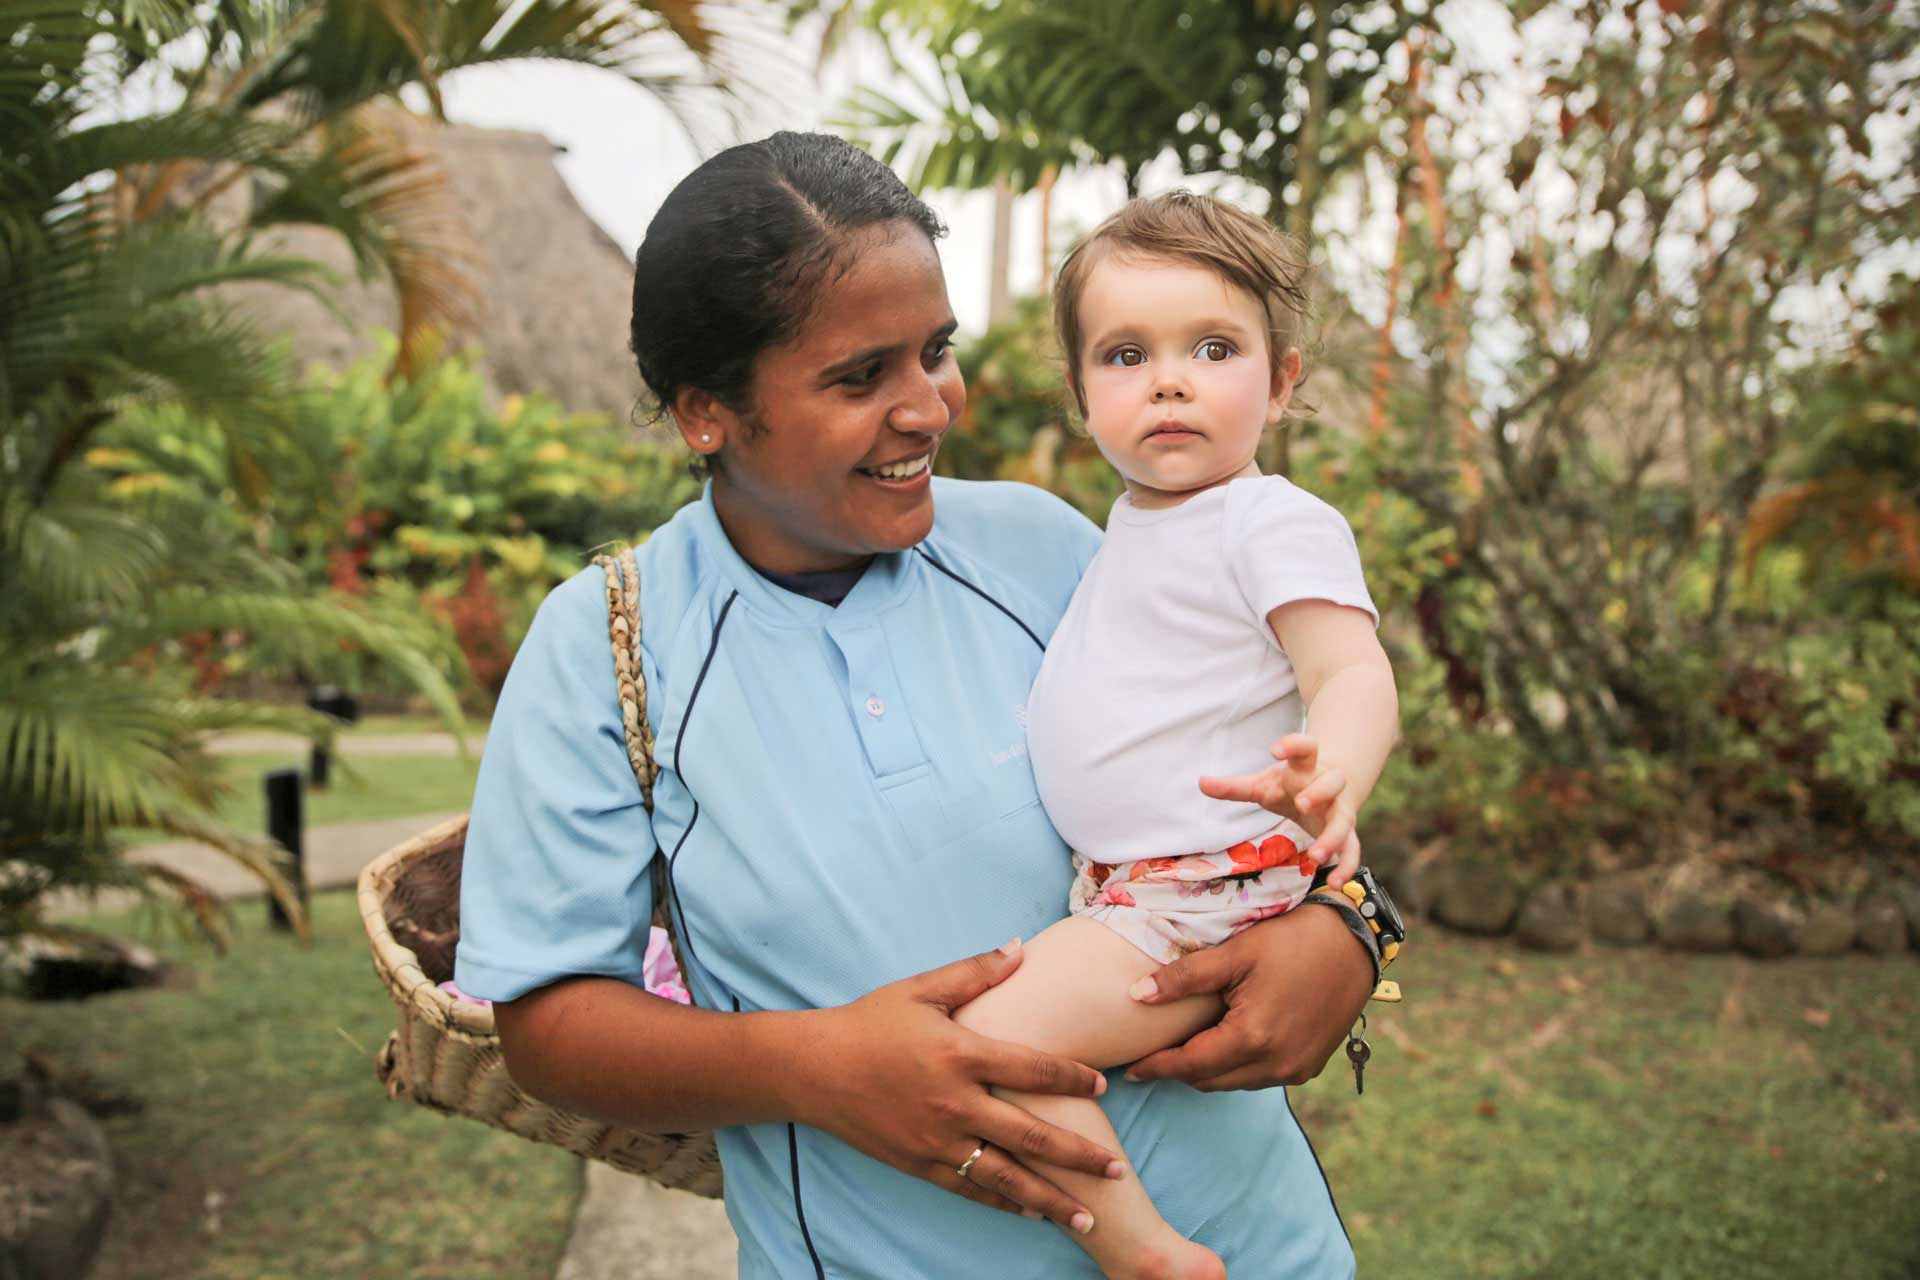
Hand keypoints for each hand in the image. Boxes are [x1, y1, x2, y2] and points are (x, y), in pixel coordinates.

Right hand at [787, 940, 1124, 1228]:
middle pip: (1031, 1135)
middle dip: (1079, 1155)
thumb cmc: (871, 1022)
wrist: (814, 1068)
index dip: (1072, 1077)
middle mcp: (955, 1103)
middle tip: (1118, 1169)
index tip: (1103, 1084)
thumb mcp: (922, 989)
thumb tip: (1021, 947)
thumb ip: (975, 972)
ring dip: (1051, 1197)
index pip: (1033, 1068)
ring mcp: (937, 1140)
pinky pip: (972, 1188)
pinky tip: (1032, 1212)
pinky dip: (1005, 1203)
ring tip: (1087, 1215)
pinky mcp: (919, 1163)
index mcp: (961, 1054)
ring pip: (1006, 1176)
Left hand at [1123, 903, 1373, 1090]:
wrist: (1354, 941)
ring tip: (1183, 1048)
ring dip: (1208, 1070)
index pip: (1189, 1065)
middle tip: (1150, 1057)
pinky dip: (1236, 1067)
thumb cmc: (1293, 939)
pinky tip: (1224, 1043)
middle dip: (1178, 1071)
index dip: (1156, 1068)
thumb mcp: (1234, 953)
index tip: (1129, 1068)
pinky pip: (1260, 1077)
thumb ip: (1184, 978)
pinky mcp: (1309, 1066)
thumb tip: (1136, 995)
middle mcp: (1276, 1064)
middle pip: (1210, 1080)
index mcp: (1252, 1037)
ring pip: (1234, 1082)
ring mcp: (1296, 1069)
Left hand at [1199, 733, 1361, 886]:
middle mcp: (1328, 785)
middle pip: (1332, 782)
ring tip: (1316, 856)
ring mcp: (1340, 808)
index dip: (1293, 745)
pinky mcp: (1347, 831)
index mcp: (1306, 767)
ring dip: (1333, 837)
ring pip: (1344, 820)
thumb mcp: (1263, 784)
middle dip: (1319, 792)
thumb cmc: (1291, 785)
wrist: (1331, 789)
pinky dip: (1347, 866)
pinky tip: (1336, 883)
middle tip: (1301, 804)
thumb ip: (1235, 787)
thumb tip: (1200, 783)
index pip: (1306, 747)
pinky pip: (1353, 849)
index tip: (1275, 749)